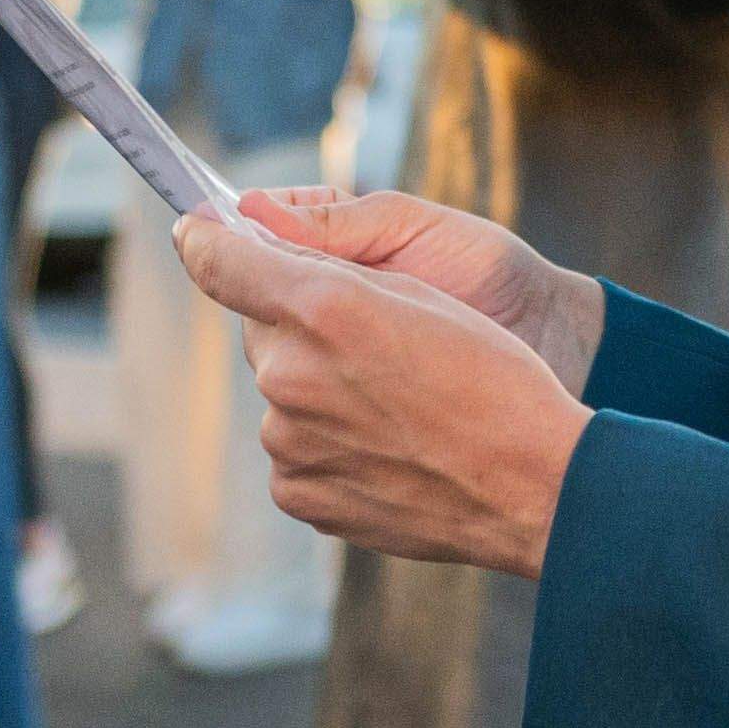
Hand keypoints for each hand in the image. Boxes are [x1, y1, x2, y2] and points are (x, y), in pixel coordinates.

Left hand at [177, 210, 592, 575]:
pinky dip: (329, 443)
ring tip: (398, 407)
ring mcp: (289, 443)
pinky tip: (389, 446)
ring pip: (284, 394)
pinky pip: (296, 450)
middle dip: (302, 327)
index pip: (220, 261)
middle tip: (374, 345)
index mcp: (324, 308)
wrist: (532, 484)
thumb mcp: (423, 294)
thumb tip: (265, 258)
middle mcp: (290, 375)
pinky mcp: (299, 494)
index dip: (204, 240)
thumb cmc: (494, 377)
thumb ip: (333, 270)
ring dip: (320, 390)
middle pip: (265, 332)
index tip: (195, 234)